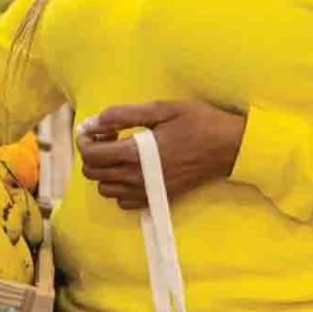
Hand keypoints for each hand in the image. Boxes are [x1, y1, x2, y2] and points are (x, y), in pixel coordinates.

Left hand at [77, 100, 246, 209]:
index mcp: (136, 154)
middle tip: (108, 137)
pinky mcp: (158, 198)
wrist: (228, 147)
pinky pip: (124, 202)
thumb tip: (95, 120)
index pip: (92, 155)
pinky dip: (119, 188)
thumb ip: (124, 114)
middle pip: (93, 174)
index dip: (84, 141)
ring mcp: (148, 191)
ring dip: (104, 171)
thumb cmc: (197, 122)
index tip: (91, 129)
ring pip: (105, 190)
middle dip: (92, 154)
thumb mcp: (161, 109)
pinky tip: (131, 170)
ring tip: (120, 152)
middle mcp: (138, 178)